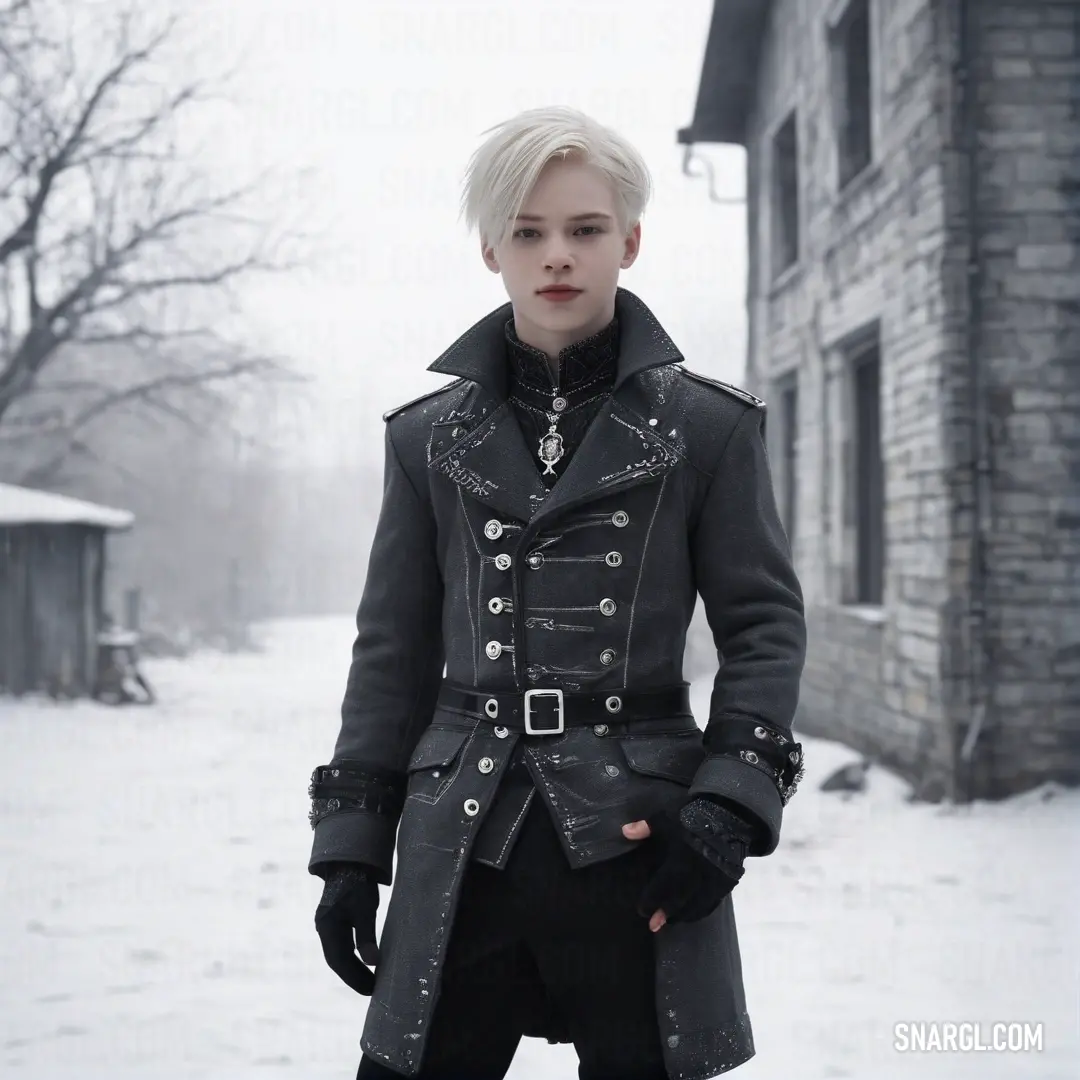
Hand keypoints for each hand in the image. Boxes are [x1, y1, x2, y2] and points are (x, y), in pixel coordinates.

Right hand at [314, 864, 380, 994]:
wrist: (349, 860)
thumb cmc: (358, 883)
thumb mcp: (365, 908)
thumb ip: (366, 935)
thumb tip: (372, 962)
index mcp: (328, 927)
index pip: (340, 961)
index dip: (354, 978)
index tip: (370, 990)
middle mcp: (324, 928)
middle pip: (337, 960)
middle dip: (354, 977)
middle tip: (372, 990)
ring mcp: (327, 925)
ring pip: (338, 954)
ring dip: (353, 968)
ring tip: (370, 981)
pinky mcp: (333, 921)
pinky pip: (341, 945)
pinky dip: (351, 957)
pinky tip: (364, 962)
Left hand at [622, 797, 753, 931]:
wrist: (728, 815)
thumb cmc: (692, 816)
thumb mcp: (666, 818)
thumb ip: (645, 828)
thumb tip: (624, 832)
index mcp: (680, 859)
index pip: (662, 886)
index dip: (651, 900)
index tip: (642, 910)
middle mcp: (697, 873)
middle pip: (679, 900)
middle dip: (665, 914)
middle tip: (653, 925)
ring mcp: (713, 879)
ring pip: (697, 905)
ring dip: (683, 915)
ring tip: (671, 921)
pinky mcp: (726, 882)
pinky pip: (713, 902)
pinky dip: (702, 910)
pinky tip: (694, 913)